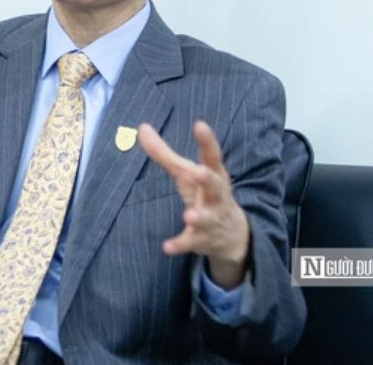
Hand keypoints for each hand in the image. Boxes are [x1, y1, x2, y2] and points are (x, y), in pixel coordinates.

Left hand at [137, 121, 249, 288]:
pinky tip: (166, 247)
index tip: (200, 125)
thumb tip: (141, 127)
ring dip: (198, 216)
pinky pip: (191, 242)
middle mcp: (216, 196)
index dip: (207, 141)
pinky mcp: (202, 239)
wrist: (232, 234)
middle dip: (208, 179)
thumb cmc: (204, 193)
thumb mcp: (186, 172)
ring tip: (188, 214)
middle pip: (216, 186)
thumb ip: (164, 152)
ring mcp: (211, 219)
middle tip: (200, 171)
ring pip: (207, 218)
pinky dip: (180, 245)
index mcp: (214, 174)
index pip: (212, 156)